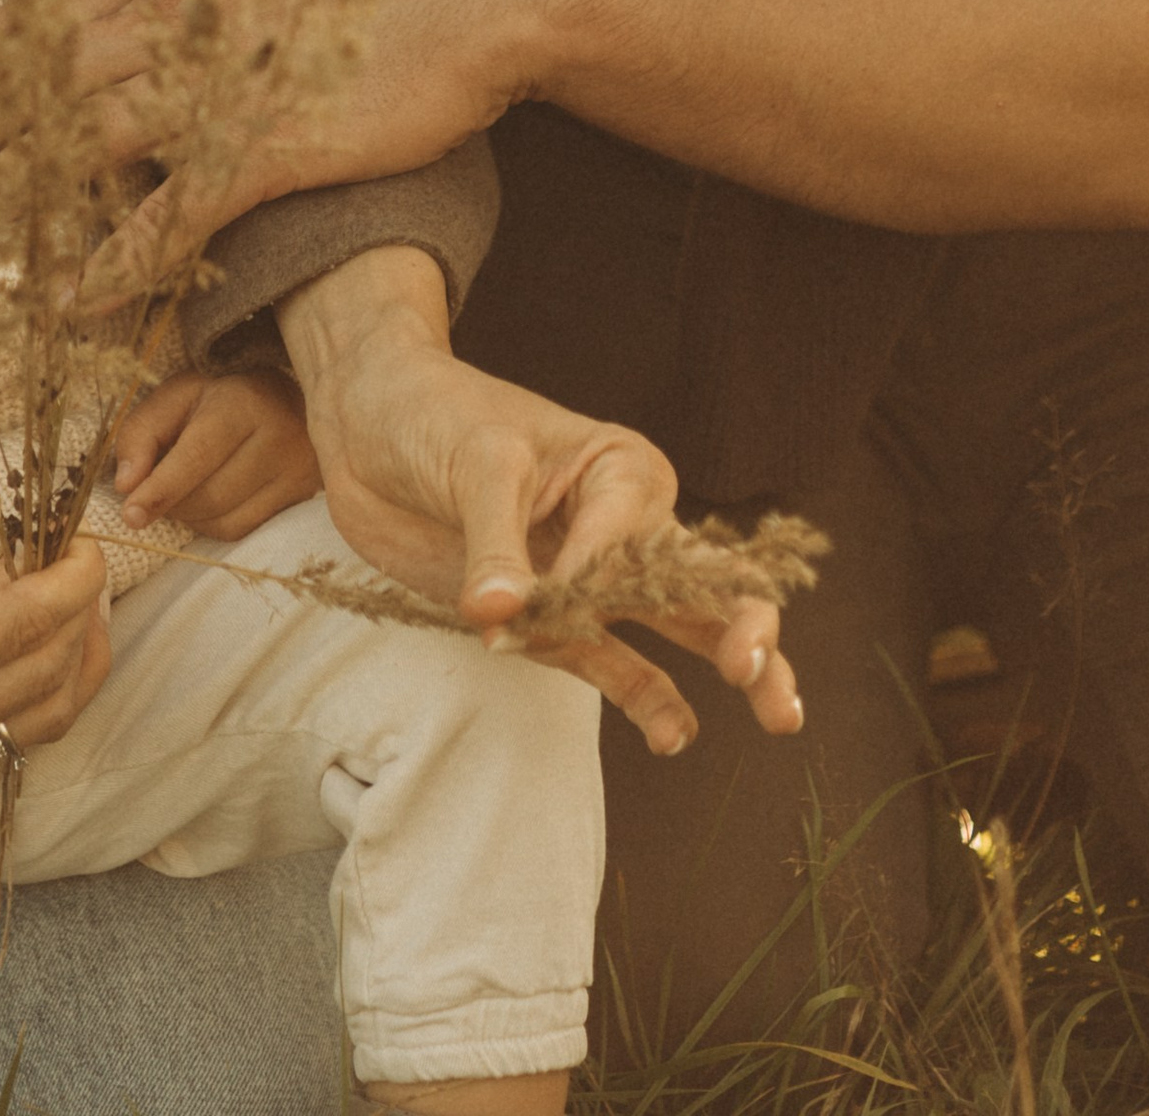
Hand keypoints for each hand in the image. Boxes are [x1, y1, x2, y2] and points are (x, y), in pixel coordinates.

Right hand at [0, 502, 111, 782]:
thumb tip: (35, 569)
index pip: (18, 634)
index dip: (71, 586)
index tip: (93, 544)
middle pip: (40, 687)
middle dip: (81, 622)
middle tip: (88, 564)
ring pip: (34, 724)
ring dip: (71, 662)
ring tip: (78, 601)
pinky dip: (35, 687)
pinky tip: (39, 636)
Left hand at [111, 366, 318, 539]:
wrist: (281, 399)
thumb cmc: (218, 399)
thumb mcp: (174, 399)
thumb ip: (141, 434)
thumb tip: (126, 485)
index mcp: (241, 402)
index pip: (197, 456)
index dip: (161, 489)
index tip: (131, 514)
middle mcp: (277, 436)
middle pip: (211, 496)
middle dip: (172, 504)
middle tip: (154, 494)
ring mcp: (296, 470)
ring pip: (226, 520)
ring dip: (190, 517)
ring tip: (183, 492)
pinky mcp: (302, 496)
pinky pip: (244, 531)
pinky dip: (213, 524)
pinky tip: (209, 500)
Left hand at [281, 248, 802, 756]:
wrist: (369, 425)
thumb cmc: (432, 414)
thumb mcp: (472, 462)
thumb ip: (494, 543)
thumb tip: (498, 613)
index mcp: (619, 468)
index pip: (635, 535)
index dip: (599, 573)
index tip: (546, 587)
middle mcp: (622, 526)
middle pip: (703, 581)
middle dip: (742, 625)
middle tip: (756, 671)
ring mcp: (590, 580)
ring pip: (680, 629)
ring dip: (729, 667)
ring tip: (779, 715)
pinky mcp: (554, 623)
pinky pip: (614, 667)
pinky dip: (647, 698)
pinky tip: (675, 734)